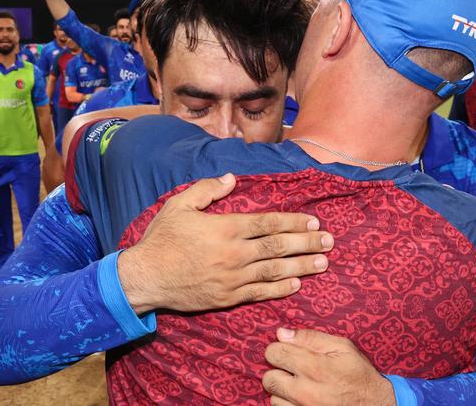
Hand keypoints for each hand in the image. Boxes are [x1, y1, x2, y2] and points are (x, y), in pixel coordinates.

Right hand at [118, 173, 333, 313]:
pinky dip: (281, 289)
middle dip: (307, 243)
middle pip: (279, 246)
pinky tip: (297, 284)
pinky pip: (260, 293)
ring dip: (302, 266)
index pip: (269, 223)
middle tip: (329, 241)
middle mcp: (235, 253)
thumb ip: (208, 189)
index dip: (294, 222)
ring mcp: (233, 278)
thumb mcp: (179, 205)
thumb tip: (233, 178)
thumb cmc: (162, 239)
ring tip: (323, 262)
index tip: (313, 221)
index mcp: (226, 228)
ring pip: (275, 271)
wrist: (145, 278)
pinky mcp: (228, 297)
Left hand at [263, 328, 395, 405]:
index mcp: (314, 367)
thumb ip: (310, 338)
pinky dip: (287, 404)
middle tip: (291, 369)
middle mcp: (305, 392)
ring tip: (299, 385)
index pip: (274, 353)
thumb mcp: (342, 347)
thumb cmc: (359, 374)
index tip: (287, 351)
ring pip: (273, 397)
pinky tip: (300, 398)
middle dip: (277, 370)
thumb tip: (282, 333)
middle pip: (268, 378)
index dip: (278, 349)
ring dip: (282, 390)